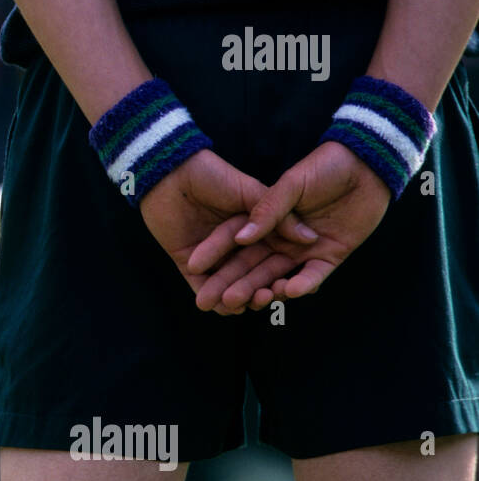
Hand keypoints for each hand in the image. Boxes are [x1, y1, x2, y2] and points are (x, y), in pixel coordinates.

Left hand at [139, 150, 316, 312]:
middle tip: (264, 299)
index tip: (290, 287)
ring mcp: (209, 255)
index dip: (280, 272)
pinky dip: (211, 295)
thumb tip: (310, 239)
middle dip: (257, 288)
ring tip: (245, 305)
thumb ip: (277, 216)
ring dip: (236, 297)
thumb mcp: (249, 192)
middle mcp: (232, 245)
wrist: (171, 172)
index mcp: (251, 229)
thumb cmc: (212, 175)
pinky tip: (223, 308)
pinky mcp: (186, 260)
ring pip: (225, 282)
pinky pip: (199, 284)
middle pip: (248, 273)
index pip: (269, 256)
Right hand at [189, 141, 390, 310]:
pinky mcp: (330, 257)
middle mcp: (281, 240)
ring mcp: (304, 250)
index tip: (192, 270)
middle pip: (250, 266)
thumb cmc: (324, 167)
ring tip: (245, 304)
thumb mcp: (290, 184)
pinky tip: (288, 291)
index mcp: (265, 220)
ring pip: (277, 275)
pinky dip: (303, 284)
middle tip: (208, 303)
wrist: (367, 164)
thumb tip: (241, 237)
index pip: (232, 243)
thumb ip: (267, 210)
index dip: (213, 257)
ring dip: (260, 290)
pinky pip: (313, 275)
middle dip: (230, 285)